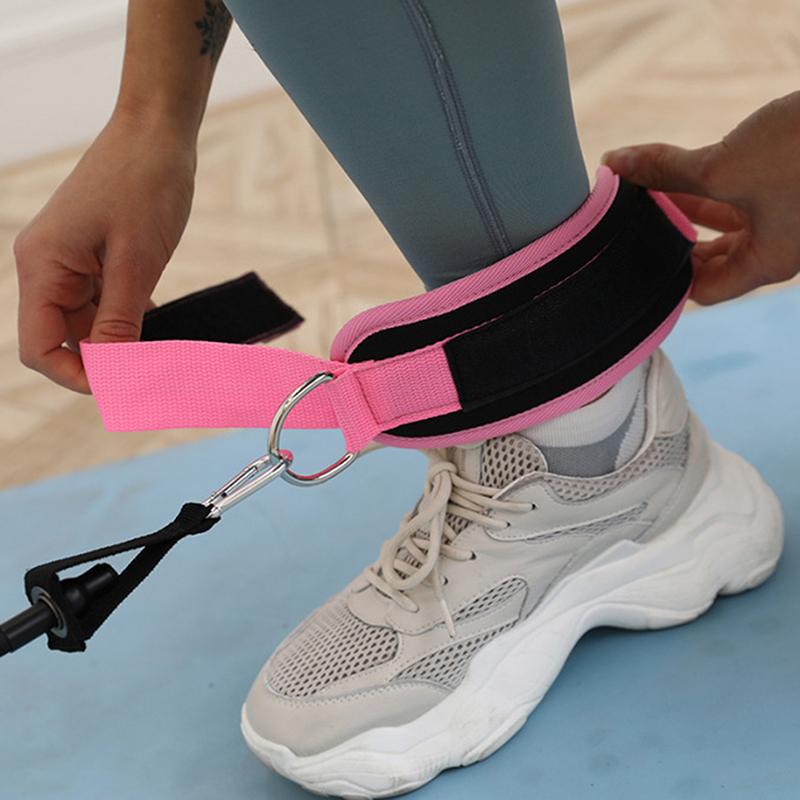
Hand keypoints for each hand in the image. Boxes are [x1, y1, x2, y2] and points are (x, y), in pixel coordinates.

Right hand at [14, 112, 195, 391]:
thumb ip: (120, 321)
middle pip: (62, 338)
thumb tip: (113, 373)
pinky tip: (161, 331)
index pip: (37, 346)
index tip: (118, 390)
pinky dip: (129, 320)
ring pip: (88, 324)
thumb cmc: (145, 184)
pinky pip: (105, 303)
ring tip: (162, 359)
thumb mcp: (137, 261)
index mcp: (42, 266)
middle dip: (103, 362)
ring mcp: (70, 261)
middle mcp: (47, 267)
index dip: (74, 376)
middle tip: (150, 379)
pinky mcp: (95, 256)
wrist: (158, 133)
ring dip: (121, 343)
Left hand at [602, 91, 799, 304]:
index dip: (668, 278)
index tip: (634, 254)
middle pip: (710, 258)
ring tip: (642, 189)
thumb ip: (667, 170)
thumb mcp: (726, 167)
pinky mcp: (787, 181)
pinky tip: (676, 167)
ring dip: (682, 204)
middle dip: (670, 237)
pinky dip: (705, 184)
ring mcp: (786, 213)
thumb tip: (613, 166)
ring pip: (721, 221)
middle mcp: (779, 244)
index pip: (704, 290)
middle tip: (631, 220)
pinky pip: (736, 193)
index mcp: (769, 261)